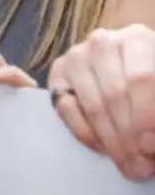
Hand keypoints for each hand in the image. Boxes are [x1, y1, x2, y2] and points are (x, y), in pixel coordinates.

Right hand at [48, 25, 154, 180]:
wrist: (132, 74)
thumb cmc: (149, 87)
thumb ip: (154, 113)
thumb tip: (147, 143)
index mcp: (139, 39)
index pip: (141, 78)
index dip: (146, 116)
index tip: (150, 147)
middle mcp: (103, 42)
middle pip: (114, 95)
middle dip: (128, 138)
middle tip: (138, 165)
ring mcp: (76, 56)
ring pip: (91, 105)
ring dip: (110, 141)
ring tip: (127, 163)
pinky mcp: (58, 73)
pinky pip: (66, 108)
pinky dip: (86, 134)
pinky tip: (105, 147)